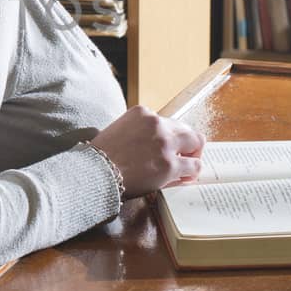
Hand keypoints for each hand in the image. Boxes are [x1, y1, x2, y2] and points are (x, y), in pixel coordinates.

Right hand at [88, 106, 204, 198]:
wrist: (94, 173)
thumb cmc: (100, 156)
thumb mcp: (118, 130)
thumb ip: (138, 131)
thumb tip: (151, 145)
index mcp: (142, 113)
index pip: (168, 122)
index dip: (171, 136)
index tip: (170, 146)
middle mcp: (157, 124)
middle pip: (186, 129)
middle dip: (188, 143)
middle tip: (186, 155)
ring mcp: (165, 144)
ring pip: (196, 144)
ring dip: (193, 156)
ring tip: (188, 167)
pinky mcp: (170, 164)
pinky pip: (193, 166)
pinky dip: (192, 172)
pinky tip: (185, 178)